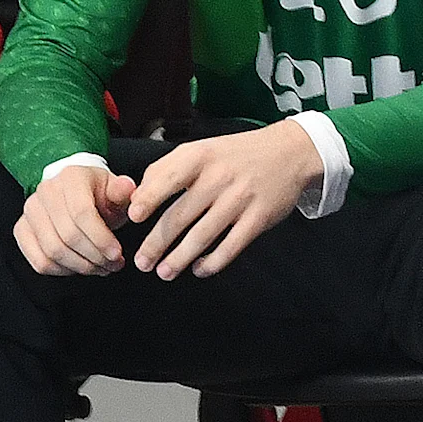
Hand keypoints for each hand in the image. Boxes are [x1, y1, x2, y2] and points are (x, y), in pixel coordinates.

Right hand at [15, 162, 135, 276]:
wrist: (75, 192)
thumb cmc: (98, 194)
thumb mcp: (116, 190)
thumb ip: (123, 191)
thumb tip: (128, 188)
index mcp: (71, 177)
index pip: (82, 213)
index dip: (101, 239)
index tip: (117, 254)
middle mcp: (46, 191)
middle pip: (68, 235)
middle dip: (95, 257)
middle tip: (113, 265)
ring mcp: (30, 211)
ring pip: (53, 251)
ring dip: (81, 266)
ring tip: (100, 268)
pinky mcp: (22, 230)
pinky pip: (39, 260)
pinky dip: (62, 271)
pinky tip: (79, 267)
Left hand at [122, 122, 322, 279]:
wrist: (289, 152)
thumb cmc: (235, 154)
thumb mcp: (200, 149)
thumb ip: (165, 169)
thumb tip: (136, 198)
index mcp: (200, 157)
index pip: (169, 178)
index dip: (149, 198)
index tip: (133, 216)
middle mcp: (219, 177)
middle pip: (180, 216)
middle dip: (157, 244)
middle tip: (142, 262)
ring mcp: (240, 199)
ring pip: (202, 236)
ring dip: (179, 259)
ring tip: (164, 272)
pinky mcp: (259, 218)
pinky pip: (231, 246)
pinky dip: (212, 262)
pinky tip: (199, 269)